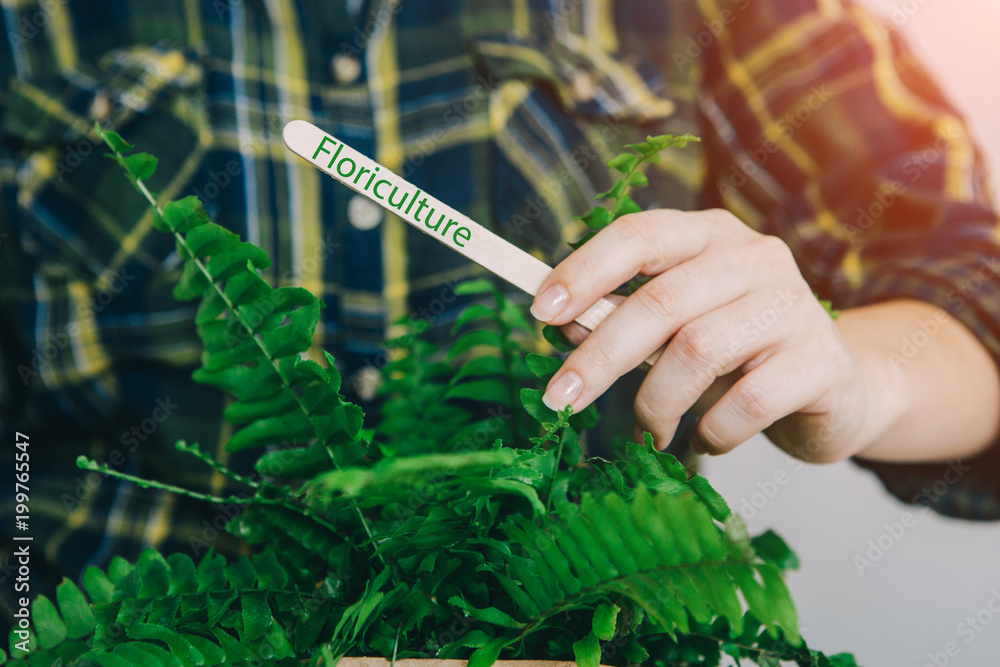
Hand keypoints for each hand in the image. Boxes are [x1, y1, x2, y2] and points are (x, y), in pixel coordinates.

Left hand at [531, 208, 876, 461]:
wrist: (838, 390)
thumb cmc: (739, 357)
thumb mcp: (675, 331)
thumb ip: (625, 320)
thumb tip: (560, 327)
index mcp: (709, 236)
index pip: (639, 236)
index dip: (584, 271)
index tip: (539, 313)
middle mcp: (755, 257)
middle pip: (660, 301)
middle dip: (598, 356)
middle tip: (559, 400)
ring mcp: (793, 306)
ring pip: (697, 351)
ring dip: (655, 403)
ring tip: (649, 433)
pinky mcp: (821, 361)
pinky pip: (746, 402)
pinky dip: (712, 431)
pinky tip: (707, 440)